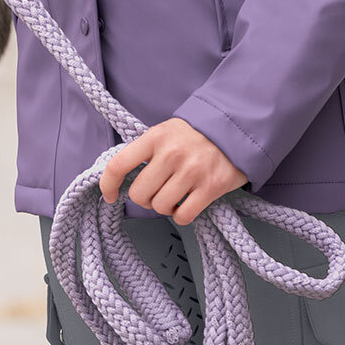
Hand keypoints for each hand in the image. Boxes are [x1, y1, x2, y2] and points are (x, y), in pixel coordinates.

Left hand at [99, 118, 247, 226]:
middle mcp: (171, 154)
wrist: (235, 129)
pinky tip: (186, 204)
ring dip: (164, 207)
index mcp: (154, 137)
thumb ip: (146, 151)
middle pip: (139, 193)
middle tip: (156, 192)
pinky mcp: (211, 187)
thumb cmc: (195, 133)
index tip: (110, 196)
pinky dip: (181, 215)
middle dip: (144, 199)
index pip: (119, 164)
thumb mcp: (166, 131)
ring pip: (161, 207)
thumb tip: (123, 178)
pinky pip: (183, 215)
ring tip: (174, 196)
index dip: (109, 185)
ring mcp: (191, 171)